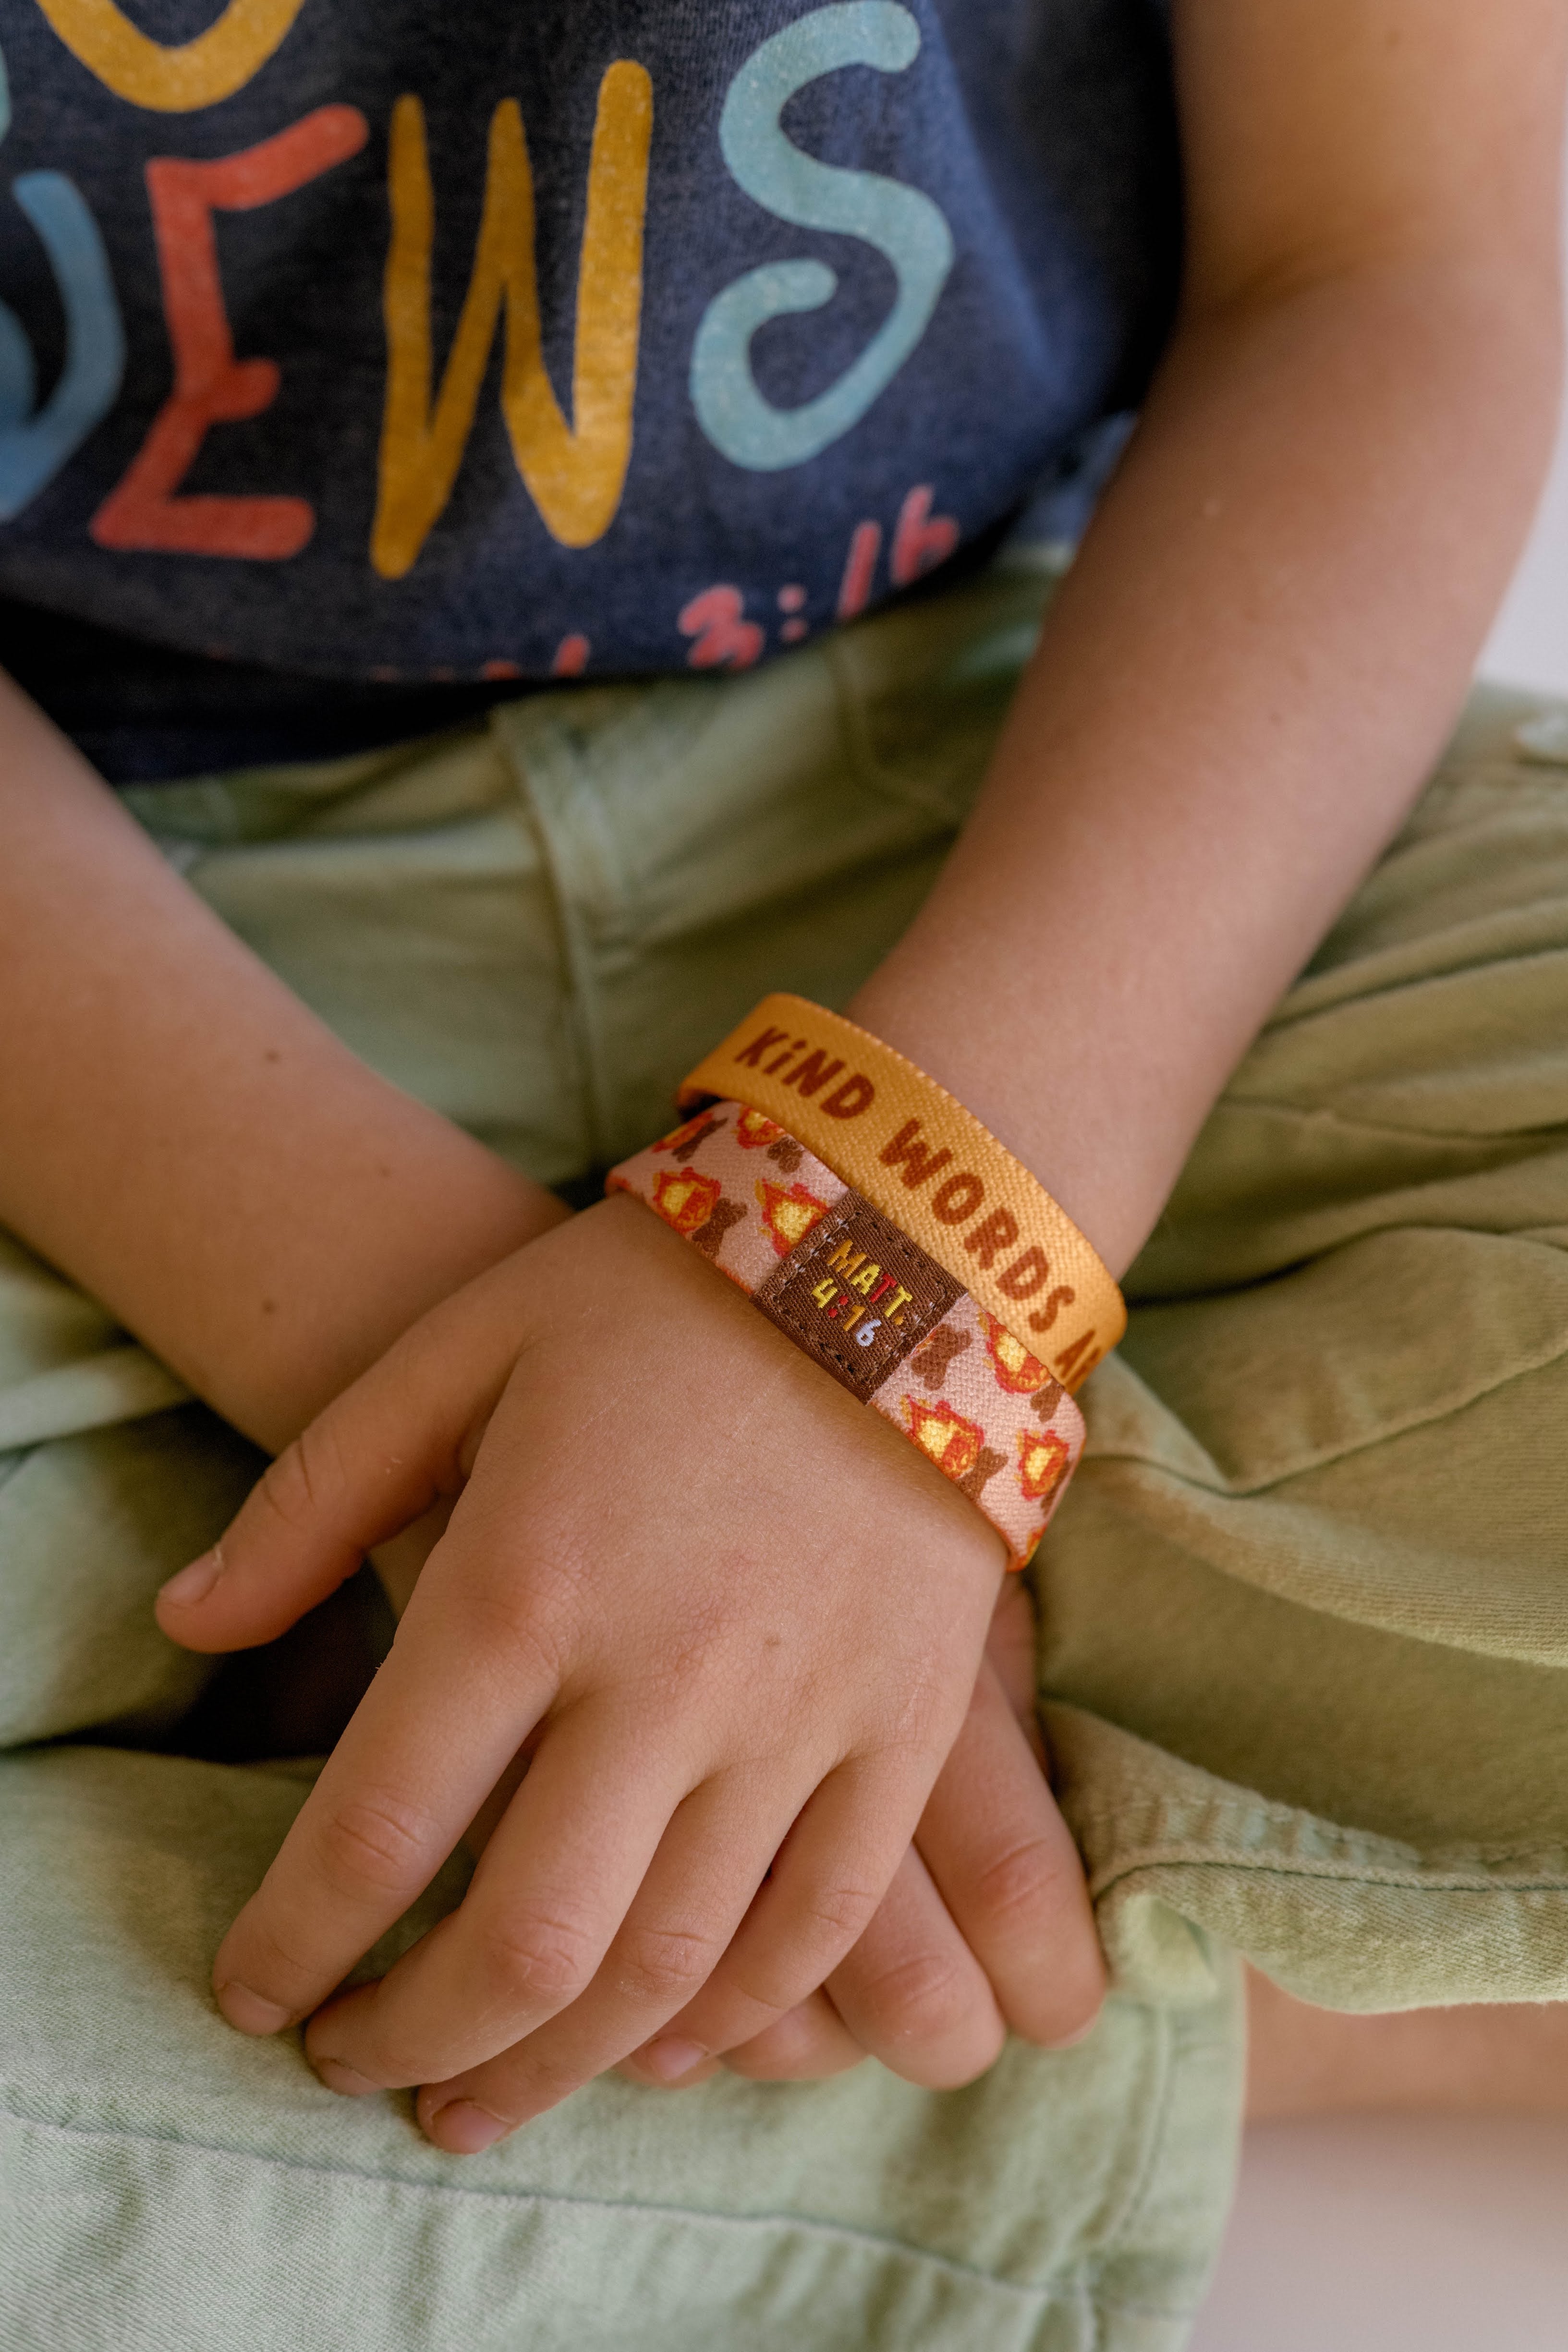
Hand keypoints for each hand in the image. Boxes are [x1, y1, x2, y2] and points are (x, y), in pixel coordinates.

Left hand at [158, 1196, 1008, 2150]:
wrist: (901, 1243)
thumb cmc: (655, 1292)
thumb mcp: (457, 1349)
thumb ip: (313, 1498)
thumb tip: (187, 1623)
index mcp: (525, 1579)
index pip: (372, 1835)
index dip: (292, 1946)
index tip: (254, 1996)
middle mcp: (664, 1674)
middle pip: (521, 1946)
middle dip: (413, 2042)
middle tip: (357, 2068)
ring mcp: (802, 1712)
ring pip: (670, 1969)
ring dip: (556, 2064)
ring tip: (481, 2097)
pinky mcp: (905, 1723)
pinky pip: (822, 1925)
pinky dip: (733, 2018)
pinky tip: (660, 2046)